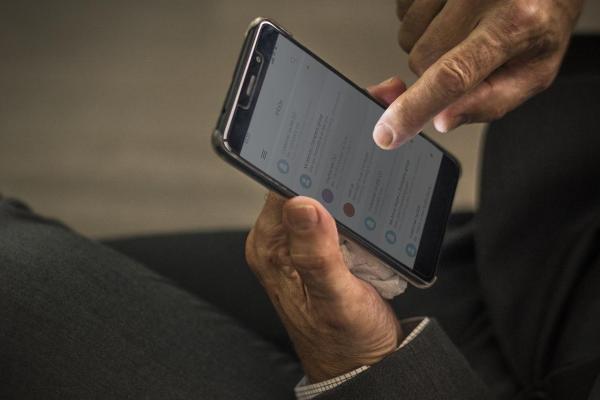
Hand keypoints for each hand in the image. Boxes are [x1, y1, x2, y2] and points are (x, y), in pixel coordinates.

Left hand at [245, 81, 406, 379]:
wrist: (366, 364)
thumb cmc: (345, 340)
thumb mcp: (334, 299)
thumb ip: (317, 254)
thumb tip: (303, 202)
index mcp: (273, 246)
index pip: (283, 182)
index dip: (307, 148)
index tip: (329, 116)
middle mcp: (285, 238)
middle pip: (304, 178)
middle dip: (332, 145)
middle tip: (363, 109)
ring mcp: (307, 239)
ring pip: (326, 187)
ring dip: (347, 162)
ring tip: (373, 129)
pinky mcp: (329, 243)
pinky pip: (342, 205)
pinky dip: (359, 185)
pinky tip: (377, 169)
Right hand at [373, 0, 583, 148]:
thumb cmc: (541, 22)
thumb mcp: (533, 72)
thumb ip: (490, 102)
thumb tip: (442, 120)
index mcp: (513, 25)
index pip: (452, 76)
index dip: (415, 108)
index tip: (388, 133)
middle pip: (421, 60)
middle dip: (435, 71)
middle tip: (470, 55)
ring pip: (408, 37)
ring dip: (427, 44)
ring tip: (463, 31)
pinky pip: (404, 11)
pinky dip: (422, 21)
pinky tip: (450, 14)